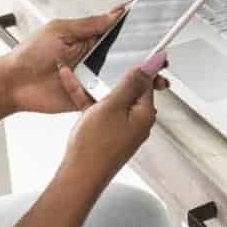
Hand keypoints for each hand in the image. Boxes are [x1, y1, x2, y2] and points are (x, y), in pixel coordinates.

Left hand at [5, 3, 168, 113]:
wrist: (14, 84)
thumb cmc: (30, 54)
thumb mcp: (61, 30)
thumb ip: (90, 25)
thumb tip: (115, 13)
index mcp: (88, 38)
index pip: (119, 31)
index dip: (138, 29)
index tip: (156, 26)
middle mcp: (93, 57)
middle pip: (127, 56)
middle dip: (147, 57)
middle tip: (162, 58)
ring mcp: (92, 78)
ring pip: (123, 78)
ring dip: (141, 79)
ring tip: (157, 80)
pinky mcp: (88, 97)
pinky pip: (110, 97)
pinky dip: (124, 97)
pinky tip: (138, 96)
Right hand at [56, 52, 167, 182]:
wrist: (78, 177)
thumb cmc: (95, 147)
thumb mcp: (113, 105)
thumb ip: (131, 83)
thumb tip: (152, 65)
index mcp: (144, 114)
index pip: (148, 83)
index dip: (140, 66)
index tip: (137, 50)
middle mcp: (136, 122)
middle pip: (129, 89)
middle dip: (113, 75)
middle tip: (103, 60)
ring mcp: (120, 128)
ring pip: (111, 99)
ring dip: (96, 85)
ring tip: (81, 71)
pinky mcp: (105, 134)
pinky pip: (98, 110)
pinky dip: (87, 98)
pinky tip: (73, 85)